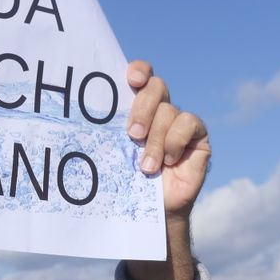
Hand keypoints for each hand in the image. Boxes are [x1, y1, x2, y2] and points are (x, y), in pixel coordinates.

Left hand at [124, 61, 209, 216]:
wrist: (153, 208)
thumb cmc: (128, 178)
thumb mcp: (115, 151)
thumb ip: (109, 130)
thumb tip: (82, 115)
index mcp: (137, 106)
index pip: (141, 75)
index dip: (139, 71)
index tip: (131, 80)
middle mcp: (160, 108)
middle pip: (156, 87)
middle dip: (143, 108)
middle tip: (133, 135)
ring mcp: (179, 120)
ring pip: (169, 111)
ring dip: (156, 140)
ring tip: (146, 166)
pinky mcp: (197, 135)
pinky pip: (189, 122)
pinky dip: (175, 141)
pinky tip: (169, 160)